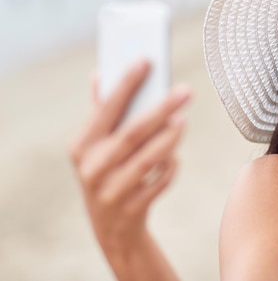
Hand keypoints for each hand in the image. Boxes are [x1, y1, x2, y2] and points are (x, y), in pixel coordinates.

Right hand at [70, 60, 190, 253]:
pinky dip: (170, 166)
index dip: (126, 84)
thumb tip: (101, 72)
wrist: (111, 228)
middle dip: (161, 109)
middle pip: (133, 133)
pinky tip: (175, 155)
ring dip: (170, 137)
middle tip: (186, 90)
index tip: (147, 60)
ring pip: (148, 159)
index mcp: (81, 146)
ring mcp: (111, 191)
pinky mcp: (132, 209)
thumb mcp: (96, 146)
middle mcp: (92, 169)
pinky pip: (159, 181)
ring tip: (184, 119)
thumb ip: (101, 111)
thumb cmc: (107, 171)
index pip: (106, 109)